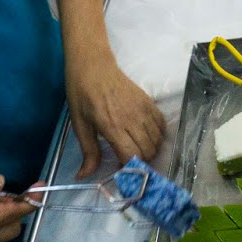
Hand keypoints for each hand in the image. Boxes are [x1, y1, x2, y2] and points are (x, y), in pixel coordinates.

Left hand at [65, 55, 162, 178]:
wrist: (94, 66)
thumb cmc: (81, 95)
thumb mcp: (79, 125)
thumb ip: (88, 151)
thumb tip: (85, 176)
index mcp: (112, 126)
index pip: (132, 156)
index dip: (129, 169)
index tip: (121, 172)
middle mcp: (132, 119)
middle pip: (148, 151)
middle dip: (140, 163)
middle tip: (128, 162)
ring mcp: (144, 110)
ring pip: (158, 140)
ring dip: (150, 150)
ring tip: (137, 150)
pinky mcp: (150, 102)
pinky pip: (162, 125)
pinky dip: (158, 136)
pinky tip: (146, 137)